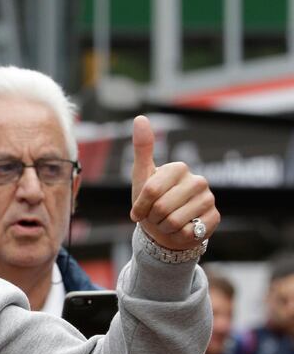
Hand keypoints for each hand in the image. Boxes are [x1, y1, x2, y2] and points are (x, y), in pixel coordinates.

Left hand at [130, 115, 218, 249]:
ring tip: (167, 222)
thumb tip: (140, 118)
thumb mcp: (142, 176)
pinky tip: (181, 229)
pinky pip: (188, 233)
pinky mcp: (215, 217)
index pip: (150, 191)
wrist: (167, 228)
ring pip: (174, 221)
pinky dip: (178, 235)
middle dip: (152, 217)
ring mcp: (209, 199)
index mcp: (179, 168)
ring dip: (164, 227)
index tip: (138, 211)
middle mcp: (198, 180)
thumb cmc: (152, 201)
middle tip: (156, 216)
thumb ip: (142, 148)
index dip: (140, 206)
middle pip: (161, 207)